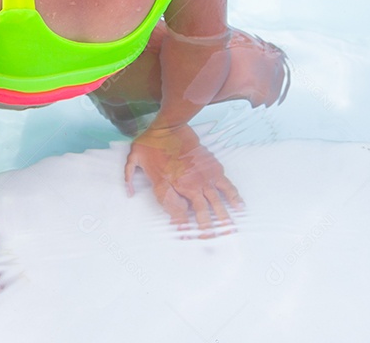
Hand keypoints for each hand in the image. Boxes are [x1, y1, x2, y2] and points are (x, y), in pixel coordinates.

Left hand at [124, 124, 242, 235]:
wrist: (170, 125)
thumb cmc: (151, 142)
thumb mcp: (134, 160)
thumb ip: (129, 177)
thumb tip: (130, 193)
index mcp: (169, 186)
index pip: (177, 215)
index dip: (182, 229)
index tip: (186, 239)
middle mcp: (189, 186)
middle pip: (201, 214)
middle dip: (207, 231)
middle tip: (212, 244)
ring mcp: (204, 177)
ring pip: (217, 204)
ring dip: (224, 219)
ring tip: (230, 233)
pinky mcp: (213, 168)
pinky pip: (227, 186)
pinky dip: (234, 197)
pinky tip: (240, 208)